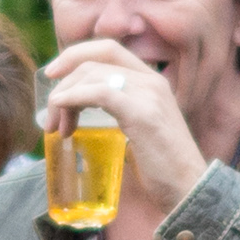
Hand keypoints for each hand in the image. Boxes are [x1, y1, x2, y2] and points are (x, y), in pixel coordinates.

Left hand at [40, 38, 210, 230]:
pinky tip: (62, 110)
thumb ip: (119, 112)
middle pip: (97, 55)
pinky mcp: (142, 113)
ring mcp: (149, 94)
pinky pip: (99, 93)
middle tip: (50, 105)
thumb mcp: (140, 129)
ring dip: (65, 96)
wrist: (189, 189)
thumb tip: (83, 112)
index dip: (76, 55)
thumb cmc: (163, 168)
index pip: (108, 49)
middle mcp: (152, 80)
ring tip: (57, 127)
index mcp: (152, 80)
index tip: (53, 75)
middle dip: (65, 74)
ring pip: (93, 74)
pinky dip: (73, 98)